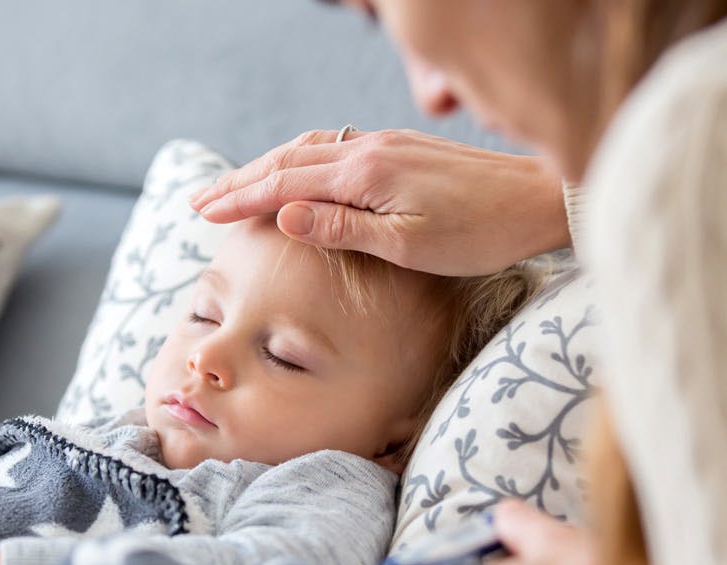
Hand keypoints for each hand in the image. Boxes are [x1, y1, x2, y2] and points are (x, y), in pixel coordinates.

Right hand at [190, 129, 569, 275]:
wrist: (540, 197)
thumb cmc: (480, 232)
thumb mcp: (408, 244)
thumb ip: (342, 228)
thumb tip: (282, 215)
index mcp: (363, 174)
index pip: (283, 184)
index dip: (239, 199)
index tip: (202, 212)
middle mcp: (368, 150)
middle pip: (286, 160)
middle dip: (239, 180)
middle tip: (200, 199)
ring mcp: (385, 144)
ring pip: (308, 150)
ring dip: (266, 168)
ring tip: (235, 186)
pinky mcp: (401, 149)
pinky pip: (334, 148)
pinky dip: (300, 160)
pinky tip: (297, 172)